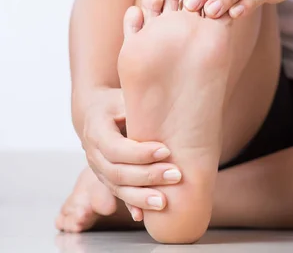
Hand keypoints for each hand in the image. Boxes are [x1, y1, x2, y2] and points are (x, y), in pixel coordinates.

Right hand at [75, 88, 181, 217]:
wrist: (95, 112)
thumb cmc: (116, 103)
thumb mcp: (124, 98)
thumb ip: (138, 107)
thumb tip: (165, 109)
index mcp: (96, 130)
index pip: (116, 148)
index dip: (140, 153)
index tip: (166, 150)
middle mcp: (93, 153)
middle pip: (118, 171)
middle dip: (148, 175)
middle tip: (175, 175)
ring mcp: (98, 169)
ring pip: (118, 187)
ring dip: (141, 196)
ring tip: (164, 202)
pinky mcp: (106, 178)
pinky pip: (118, 194)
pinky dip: (132, 205)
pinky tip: (144, 216)